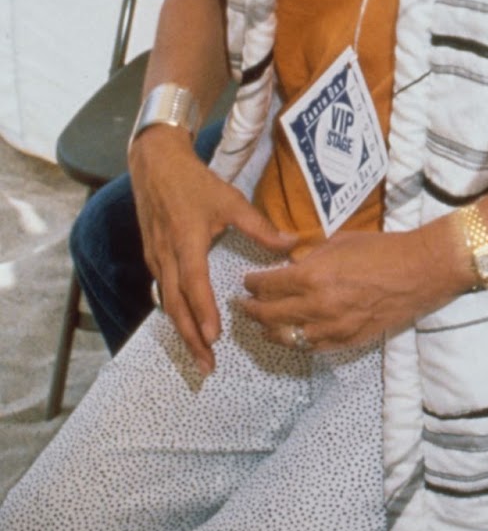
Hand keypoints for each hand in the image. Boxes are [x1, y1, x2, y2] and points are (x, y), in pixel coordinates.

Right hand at [130, 125, 296, 374]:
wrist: (155, 164)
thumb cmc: (194, 182)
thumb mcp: (230, 200)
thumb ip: (260, 226)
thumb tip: (292, 244)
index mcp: (186, 242)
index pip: (194, 285)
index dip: (203, 312)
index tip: (215, 337)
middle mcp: (166, 256)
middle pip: (176, 307)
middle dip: (191, 338)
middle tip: (207, 365)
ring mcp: (155, 259)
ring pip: (167, 303)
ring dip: (183, 330)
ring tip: (200, 354)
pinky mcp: (152, 257)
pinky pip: (163, 292)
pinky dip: (175, 314)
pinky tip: (187, 325)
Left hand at [238, 222, 459, 351]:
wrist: (420, 271)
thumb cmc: (382, 249)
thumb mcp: (339, 242)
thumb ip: (311, 257)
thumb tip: (292, 264)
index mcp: (313, 275)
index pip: (268, 285)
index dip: (253, 283)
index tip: (247, 281)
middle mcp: (317, 305)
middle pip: (269, 314)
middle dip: (251, 309)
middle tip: (243, 306)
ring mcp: (332, 328)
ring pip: (286, 337)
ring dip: (269, 330)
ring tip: (261, 324)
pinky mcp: (347, 341)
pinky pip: (312, 347)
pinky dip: (297, 341)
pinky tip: (291, 334)